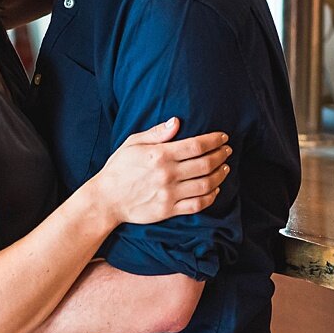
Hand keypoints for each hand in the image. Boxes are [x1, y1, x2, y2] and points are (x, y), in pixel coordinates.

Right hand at [88, 116, 229, 225]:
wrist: (106, 199)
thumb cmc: (119, 168)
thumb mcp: (133, 143)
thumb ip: (156, 133)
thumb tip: (177, 121)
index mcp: (160, 155)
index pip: (196, 145)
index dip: (214, 140)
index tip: (223, 137)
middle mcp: (167, 175)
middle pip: (205, 164)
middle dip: (221, 155)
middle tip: (227, 151)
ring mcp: (169, 194)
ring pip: (206, 185)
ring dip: (220, 175)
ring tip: (225, 168)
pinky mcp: (169, 211)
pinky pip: (197, 205)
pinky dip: (211, 197)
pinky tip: (215, 189)